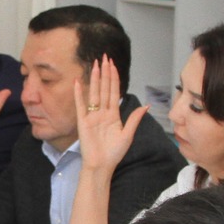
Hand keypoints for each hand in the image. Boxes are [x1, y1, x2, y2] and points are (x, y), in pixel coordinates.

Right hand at [75, 57, 142, 179]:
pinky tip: (77, 82)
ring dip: (94, 79)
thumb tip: (146, 105)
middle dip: (105, 73)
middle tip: (104, 57)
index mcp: (113, 115)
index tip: (113, 65)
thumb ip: (134, 119)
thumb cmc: (114, 153)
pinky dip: (79, 94)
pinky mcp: (83, 122)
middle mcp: (102, 113)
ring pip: (94, 93)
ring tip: (95, 65)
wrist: (101, 165)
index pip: (114, 92)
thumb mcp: (128, 135)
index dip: (114, 78)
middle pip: (104, 88)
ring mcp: (92, 116)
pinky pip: (80, 105)